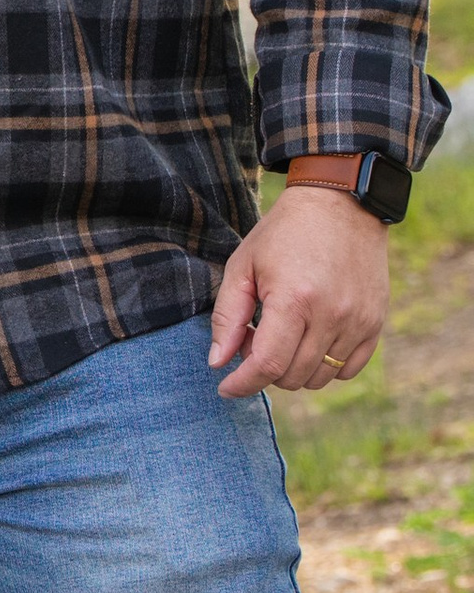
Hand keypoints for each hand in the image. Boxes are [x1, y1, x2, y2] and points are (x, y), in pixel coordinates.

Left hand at [208, 187, 389, 398]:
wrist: (341, 205)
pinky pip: (348, 369)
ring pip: (319, 378)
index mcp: (294, 299)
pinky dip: (325, 366)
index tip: (226, 387)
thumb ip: (227, 317)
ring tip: (284, 334)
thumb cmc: (284, 233)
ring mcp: (358, 321)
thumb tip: (218, 363)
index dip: (243, 383)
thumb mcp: (243, 266)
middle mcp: (331, 315)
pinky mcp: (375, 322)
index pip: (268, 364)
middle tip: (254, 337)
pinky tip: (310, 340)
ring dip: (294, 369)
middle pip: (292, 376)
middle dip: (265, 368)